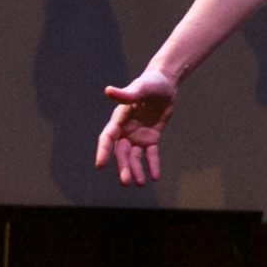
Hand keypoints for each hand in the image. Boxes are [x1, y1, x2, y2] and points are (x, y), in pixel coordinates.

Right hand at [95, 66, 178, 182]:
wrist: (166, 84)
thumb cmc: (151, 83)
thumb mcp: (140, 88)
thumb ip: (126, 94)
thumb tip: (108, 91)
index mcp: (119, 119)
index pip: (108, 138)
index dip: (103, 151)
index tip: (100, 166)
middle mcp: (125, 130)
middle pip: (121, 152)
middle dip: (122, 167)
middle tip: (125, 182)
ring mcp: (137, 135)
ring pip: (134, 157)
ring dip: (135, 170)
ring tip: (141, 183)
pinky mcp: (151, 138)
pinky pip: (151, 155)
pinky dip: (152, 165)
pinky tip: (155, 177)